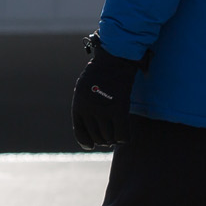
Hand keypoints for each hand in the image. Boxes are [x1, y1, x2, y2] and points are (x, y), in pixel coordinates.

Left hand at [72, 34, 144, 149]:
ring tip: (117, 134)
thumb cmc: (100, 73)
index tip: (91, 145)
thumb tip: (87, 126)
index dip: (86, 142)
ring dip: (113, 139)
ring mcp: (104, 111)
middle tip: (109, 137)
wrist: (114, 60)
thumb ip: (84, 106)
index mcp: (79, 105)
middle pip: (96, 138)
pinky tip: (125, 134)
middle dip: (103, 140)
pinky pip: (123, 135)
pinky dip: (124, 138)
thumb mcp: (83, 89)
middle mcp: (89, 110)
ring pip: (109, 138)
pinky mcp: (119, 110)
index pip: (80, 133)